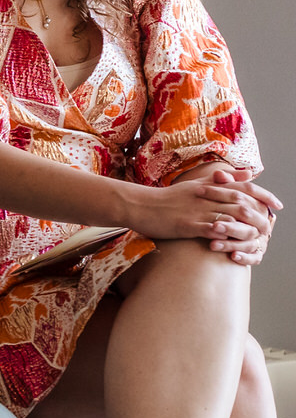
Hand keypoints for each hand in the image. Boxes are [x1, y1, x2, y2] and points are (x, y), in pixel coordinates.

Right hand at [128, 170, 278, 254]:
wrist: (139, 205)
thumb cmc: (166, 198)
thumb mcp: (194, 184)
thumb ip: (221, 179)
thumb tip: (248, 173)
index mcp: (209, 186)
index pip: (244, 188)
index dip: (264, 195)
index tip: (278, 205)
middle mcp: (206, 196)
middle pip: (242, 204)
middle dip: (260, 216)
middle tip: (271, 227)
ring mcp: (197, 211)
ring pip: (231, 218)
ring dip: (247, 229)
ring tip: (257, 239)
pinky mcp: (188, 225)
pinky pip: (213, 231)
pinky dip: (227, 237)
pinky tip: (236, 244)